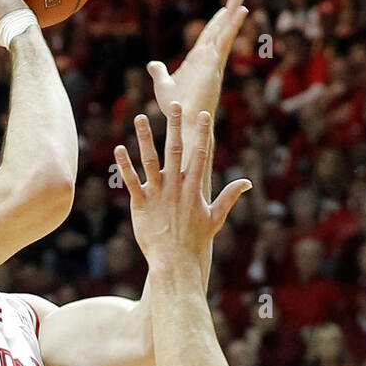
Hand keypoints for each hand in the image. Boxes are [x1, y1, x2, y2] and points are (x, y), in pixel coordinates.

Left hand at [114, 105, 251, 269]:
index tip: (203, 114)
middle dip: (175, 126)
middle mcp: (175, 187)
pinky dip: (125, 165)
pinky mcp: (140, 204)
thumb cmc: (195, 240)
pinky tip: (119, 149)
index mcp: (193, 188)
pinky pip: (131, 181)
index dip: (202, 133)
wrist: (175, 261)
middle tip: (175, 105)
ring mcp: (157, 194)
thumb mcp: (215, 217)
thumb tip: (247, 183)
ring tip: (140, 117)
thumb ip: (229, 196)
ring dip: (145, 138)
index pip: (199, 155)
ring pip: (149, 161)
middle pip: (175, 150)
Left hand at [147, 0, 247, 122]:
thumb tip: (153, 65)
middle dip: (228, 11)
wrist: (182, 120)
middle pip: (219, 30)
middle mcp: (209, 59)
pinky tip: (240, 12)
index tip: (223, 10)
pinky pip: (224, 40)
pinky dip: (232, 25)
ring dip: (232, 12)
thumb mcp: (163, 85)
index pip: (208, 37)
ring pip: (224, 31)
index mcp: (198, 61)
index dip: (216, 23)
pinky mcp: (214, 63)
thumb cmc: (175, 108)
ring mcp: (213, 60)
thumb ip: (160, 73)